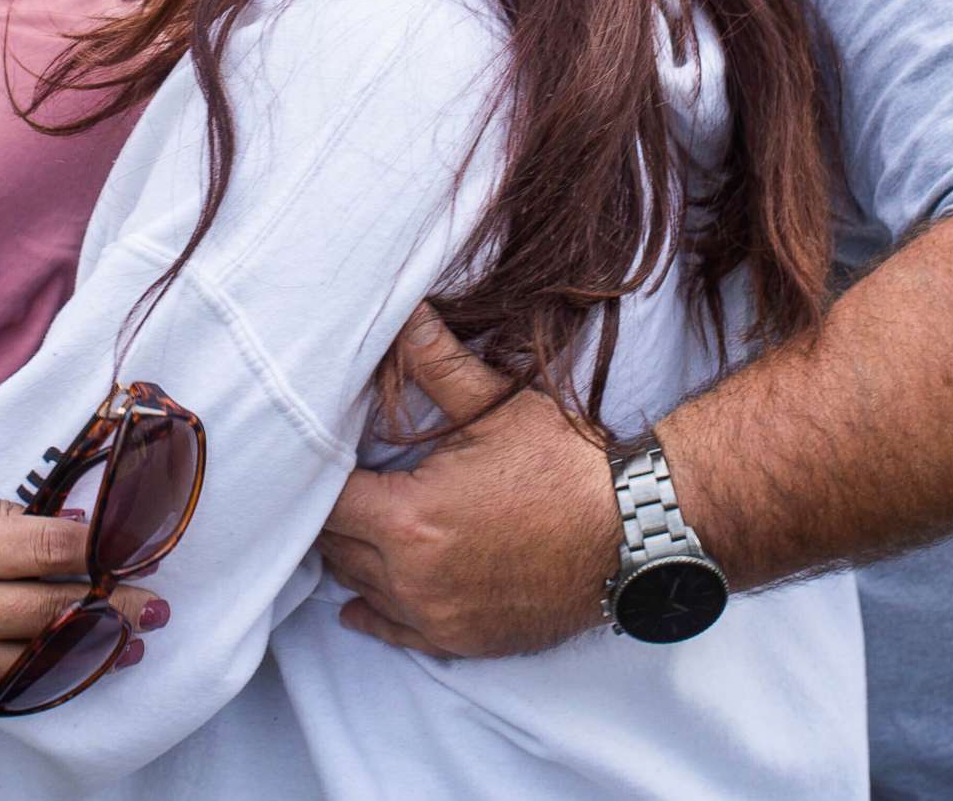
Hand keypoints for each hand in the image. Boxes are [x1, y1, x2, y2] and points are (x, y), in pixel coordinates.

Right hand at [0, 479, 164, 713]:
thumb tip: (62, 526)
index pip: (52, 548)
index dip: (103, 547)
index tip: (138, 548)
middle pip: (54, 611)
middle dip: (114, 606)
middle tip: (155, 604)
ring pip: (33, 661)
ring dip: (86, 651)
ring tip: (128, 642)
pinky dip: (32, 677)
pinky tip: (63, 665)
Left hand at [319, 308, 618, 659]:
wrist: (633, 530)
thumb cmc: (565, 464)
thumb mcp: (496, 406)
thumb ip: (436, 362)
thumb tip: (404, 312)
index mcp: (410, 519)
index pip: (328, 500)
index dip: (319, 474)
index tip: (323, 452)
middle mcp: (412, 579)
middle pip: (336, 547)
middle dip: (335, 514)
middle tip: (341, 483)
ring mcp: (437, 617)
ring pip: (361, 588)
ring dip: (355, 558)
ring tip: (354, 527)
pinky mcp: (463, 640)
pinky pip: (397, 634)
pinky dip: (376, 615)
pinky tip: (358, 606)